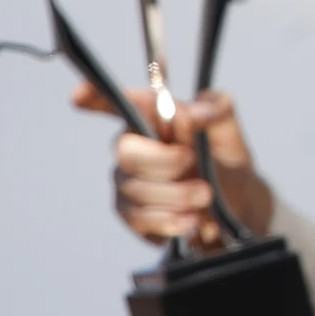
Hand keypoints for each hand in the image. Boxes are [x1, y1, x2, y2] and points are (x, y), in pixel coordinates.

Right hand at [75, 82, 275, 249]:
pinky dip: (171, 220)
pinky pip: (140, 220)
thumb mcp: (230, 131)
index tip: (78, 95)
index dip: (96, 98)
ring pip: (135, 190)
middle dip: (164, 162)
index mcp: (154, 119)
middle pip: (126, 152)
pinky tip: (192, 219)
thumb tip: (195, 112)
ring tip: (205, 195)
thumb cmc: (224, 159)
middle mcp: (133, 147)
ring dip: (177, 195)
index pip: (121, 103)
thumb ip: (218, 111)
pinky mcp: (131, 214)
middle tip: (194, 163)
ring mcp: (128, 181)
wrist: (236, 202)